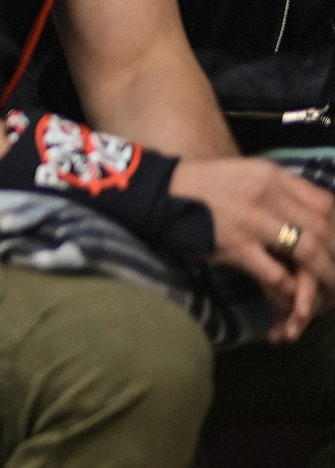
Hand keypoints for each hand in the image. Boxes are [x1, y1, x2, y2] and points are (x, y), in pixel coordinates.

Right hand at [173, 157, 334, 341]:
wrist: (158, 193)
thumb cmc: (204, 186)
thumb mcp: (246, 175)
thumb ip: (280, 192)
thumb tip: (316, 217)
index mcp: (272, 175)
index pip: (327, 204)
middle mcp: (267, 194)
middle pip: (325, 229)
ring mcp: (252, 221)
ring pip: (308, 253)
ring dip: (326, 278)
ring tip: (331, 293)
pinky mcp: (235, 246)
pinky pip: (277, 275)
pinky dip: (291, 292)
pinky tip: (293, 301)